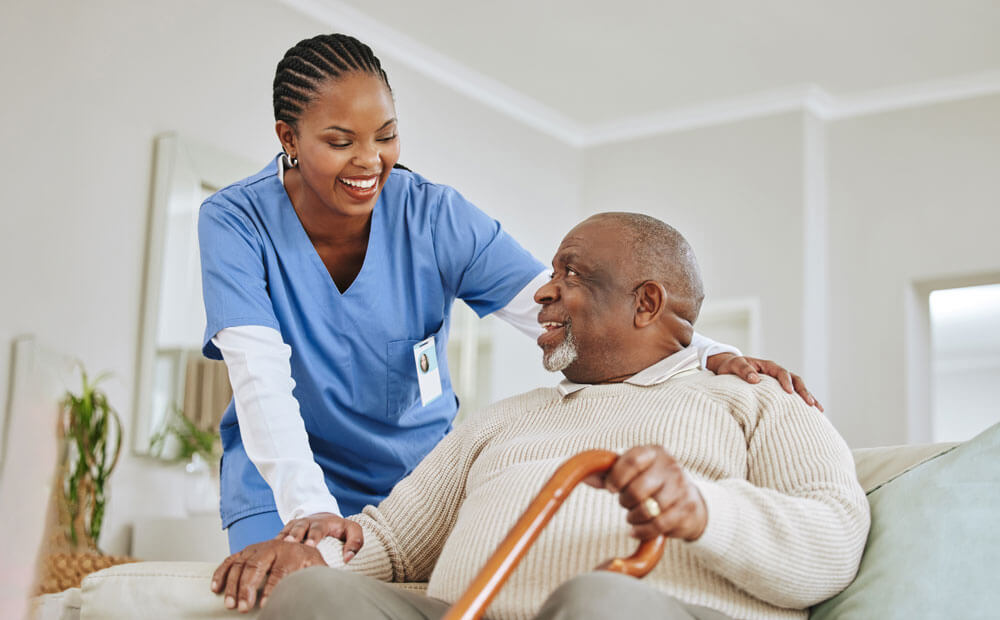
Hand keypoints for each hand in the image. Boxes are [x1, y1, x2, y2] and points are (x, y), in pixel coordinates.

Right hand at [211, 539, 325, 611]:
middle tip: (243, 608)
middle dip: (248, 588)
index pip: (279, 571)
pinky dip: (221, 573)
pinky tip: (216, 588)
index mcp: (292, 552)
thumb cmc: (307, 561)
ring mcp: (256, 548)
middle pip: (256, 566)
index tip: (266, 605)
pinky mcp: (245, 551)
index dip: (272, 589)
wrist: (300, 542)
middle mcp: (272, 547)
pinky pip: (230, 560)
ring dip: (233, 585)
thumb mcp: (316, 566)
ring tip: (231, 604)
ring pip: (240, 564)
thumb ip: (316, 575)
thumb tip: (320, 589)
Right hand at [277, 512, 362, 562]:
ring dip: (283, 539)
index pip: (319, 528)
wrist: (323, 518)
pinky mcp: (286, 531)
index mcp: (323, 522)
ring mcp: (295, 525)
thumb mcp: (352, 530)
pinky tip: (269, 551)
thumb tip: (348, 558)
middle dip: (296, 535)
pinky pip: (278, 536)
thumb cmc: (340, 529)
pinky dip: (274, 543)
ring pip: (287, 531)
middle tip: (291, 544)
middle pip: (300, 528)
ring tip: (279, 548)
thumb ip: (355, 542)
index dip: (314, 536)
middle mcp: (307, 522)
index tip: (310, 545)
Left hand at [584, 446, 706, 541]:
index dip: (616, 477)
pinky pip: (658, 525)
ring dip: (634, 517)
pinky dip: (642, 531)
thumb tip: (584, 476)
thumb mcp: (633, 471)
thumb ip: (608, 472)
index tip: (610, 488)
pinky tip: (636, 530)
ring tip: (633, 515)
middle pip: (637, 490)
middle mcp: (670, 467)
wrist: (689, 501)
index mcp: (654, 452)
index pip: (632, 460)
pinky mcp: (686, 509)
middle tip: (625, 503)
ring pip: (648, 510)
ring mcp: (681, 488)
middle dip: (625, 501)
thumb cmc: (652, 482)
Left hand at [706, 353, 823, 411]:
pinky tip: (811, 414)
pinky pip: (793, 396)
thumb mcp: (734, 365)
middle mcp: (776, 373)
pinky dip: (802, 403)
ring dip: (808, 397)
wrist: (728, 368)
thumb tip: (755, 379)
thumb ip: (743, 370)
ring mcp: (779, 382)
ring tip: (819, 410)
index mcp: (768, 366)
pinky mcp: (778, 391)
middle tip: (810, 404)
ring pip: (798, 388)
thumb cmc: (731, 367)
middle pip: (795, 380)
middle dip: (804, 391)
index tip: (789, 392)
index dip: (786, 382)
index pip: (781, 373)